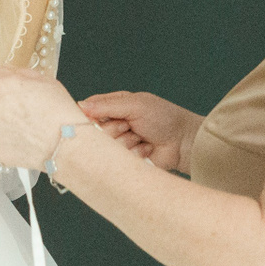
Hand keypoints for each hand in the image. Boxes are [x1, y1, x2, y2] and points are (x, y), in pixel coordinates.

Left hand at [0, 67, 90, 169]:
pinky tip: (23, 138)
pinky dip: (7, 138)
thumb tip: (13, 74)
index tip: (16, 89)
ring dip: (3, 120)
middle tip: (23, 110)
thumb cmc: (60, 113)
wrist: (66, 145)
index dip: (8, 82)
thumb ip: (23, 74)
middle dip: (3, 102)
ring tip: (26, 126)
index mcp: (3, 84)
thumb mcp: (46, 81)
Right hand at [77, 90, 200, 172]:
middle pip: (95, 132)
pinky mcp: (124, 160)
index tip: (100, 117)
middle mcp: (112, 125)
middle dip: (116, 129)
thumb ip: (107, 105)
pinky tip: (146, 150)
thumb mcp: (136, 104)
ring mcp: (118, 144)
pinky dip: (134, 154)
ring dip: (127, 142)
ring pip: (107, 147)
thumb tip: (81, 105)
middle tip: (131, 126)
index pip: (87, 110)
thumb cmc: (165, 118)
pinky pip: (118, 161)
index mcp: (112, 107)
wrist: (184, 142)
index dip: (90, 116)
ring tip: (142, 138)